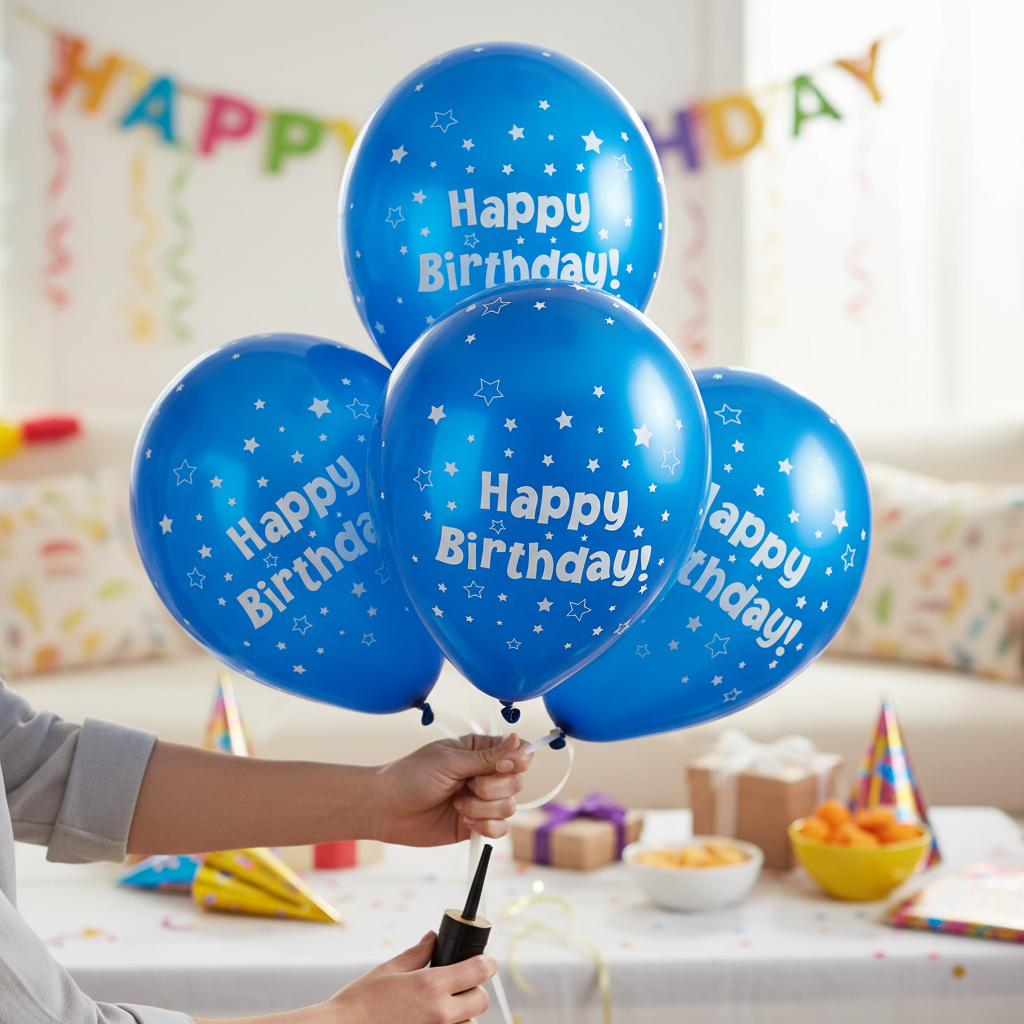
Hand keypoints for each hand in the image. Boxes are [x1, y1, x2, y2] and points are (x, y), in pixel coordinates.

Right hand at [193, 932, 493, 1023]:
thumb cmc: (360, 1003)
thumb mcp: (389, 970)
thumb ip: (417, 953)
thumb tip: (433, 938)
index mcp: (430, 986)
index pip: (477, 970)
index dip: (487, 962)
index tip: (487, 961)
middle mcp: (439, 1014)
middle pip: (481, 1001)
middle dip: (475, 990)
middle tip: (460, 985)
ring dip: (463, 1014)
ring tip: (441, 1008)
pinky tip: (431, 1020)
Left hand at [371, 733, 532, 845]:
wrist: (387, 809)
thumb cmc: (411, 777)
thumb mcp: (450, 761)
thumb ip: (487, 758)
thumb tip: (517, 740)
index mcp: (479, 751)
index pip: (517, 752)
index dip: (517, 761)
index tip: (502, 766)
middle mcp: (484, 775)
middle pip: (516, 782)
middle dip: (493, 788)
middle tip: (467, 786)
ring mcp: (481, 801)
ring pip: (509, 807)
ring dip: (483, 808)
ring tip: (457, 805)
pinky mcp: (476, 824)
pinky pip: (500, 830)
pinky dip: (484, 826)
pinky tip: (464, 821)